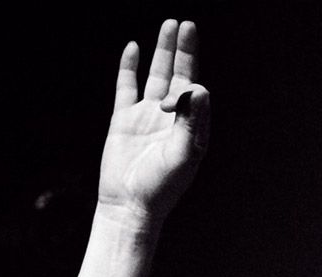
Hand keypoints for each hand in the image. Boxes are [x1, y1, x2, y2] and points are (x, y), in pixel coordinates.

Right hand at [96, 20, 209, 224]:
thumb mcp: (182, 155)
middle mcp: (171, 118)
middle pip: (180, 75)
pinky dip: (129, 68)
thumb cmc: (161, 187)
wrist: (129, 206)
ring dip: (162, 52)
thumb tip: (198, 87)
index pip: (194, 91)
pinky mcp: (123, 119)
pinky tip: (134, 48)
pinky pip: (126, 87)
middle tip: (186, 24)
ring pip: (156, 76)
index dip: (185, 86)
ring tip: (169, 25)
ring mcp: (146, 117)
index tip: (170, 102)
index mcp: (191, 126)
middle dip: (183, 51)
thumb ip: (192, 122)